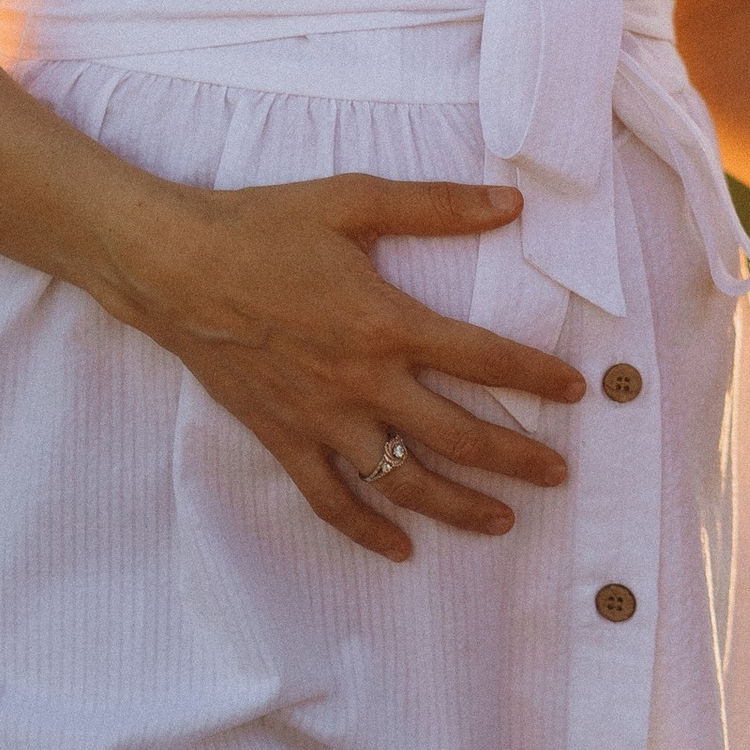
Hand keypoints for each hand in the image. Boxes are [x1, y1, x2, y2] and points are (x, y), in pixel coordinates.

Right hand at [101, 172, 584, 560]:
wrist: (172, 266)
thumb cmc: (261, 226)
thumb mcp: (352, 200)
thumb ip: (435, 205)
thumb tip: (510, 203)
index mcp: (386, 322)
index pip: (482, 357)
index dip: (536, 375)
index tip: (576, 390)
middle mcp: (362, 382)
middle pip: (457, 434)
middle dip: (516, 458)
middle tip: (559, 475)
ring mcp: (322, 419)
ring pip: (404, 481)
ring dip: (459, 506)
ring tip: (503, 521)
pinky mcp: (283, 439)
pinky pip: (331, 500)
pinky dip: (367, 530)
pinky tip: (400, 550)